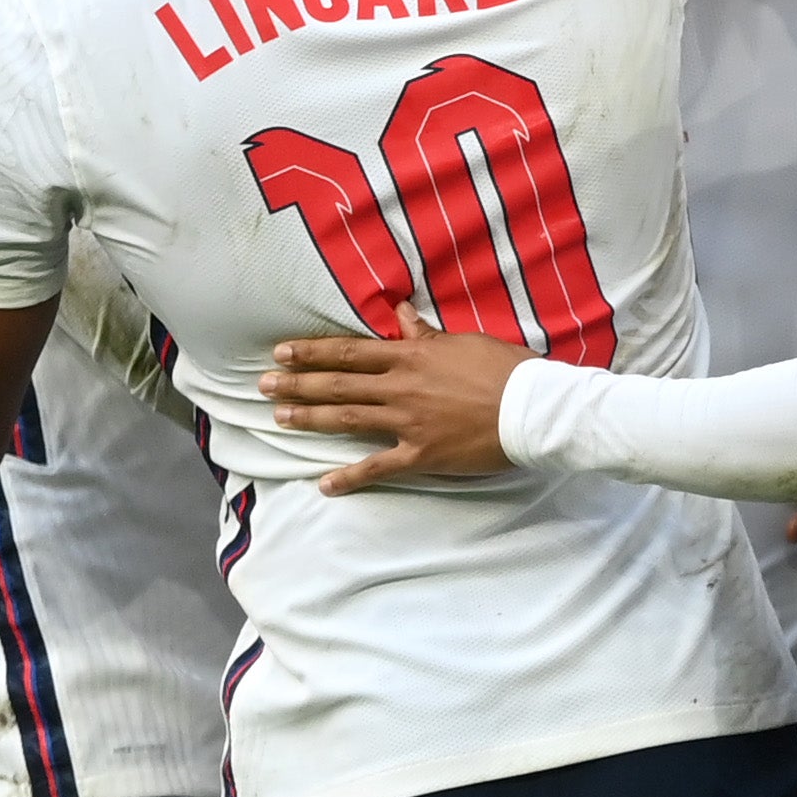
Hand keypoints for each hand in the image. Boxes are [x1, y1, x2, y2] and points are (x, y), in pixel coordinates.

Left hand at [267, 311, 530, 486]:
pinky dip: (349, 477)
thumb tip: (400, 313)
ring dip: (309, 417)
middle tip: (262, 384)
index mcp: (411, 356)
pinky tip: (323, 484)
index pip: (350, 351)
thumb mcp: (464, 341)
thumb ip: (425, 332)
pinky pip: (378, 467)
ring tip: (279, 416)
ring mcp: (408, 421)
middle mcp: (401, 386)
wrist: (533, 408)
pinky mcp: (422, 454)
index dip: (313, 352)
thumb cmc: (506, 370)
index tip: (282, 351)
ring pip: (348, 418)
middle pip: (338, 383)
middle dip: (297, 382)